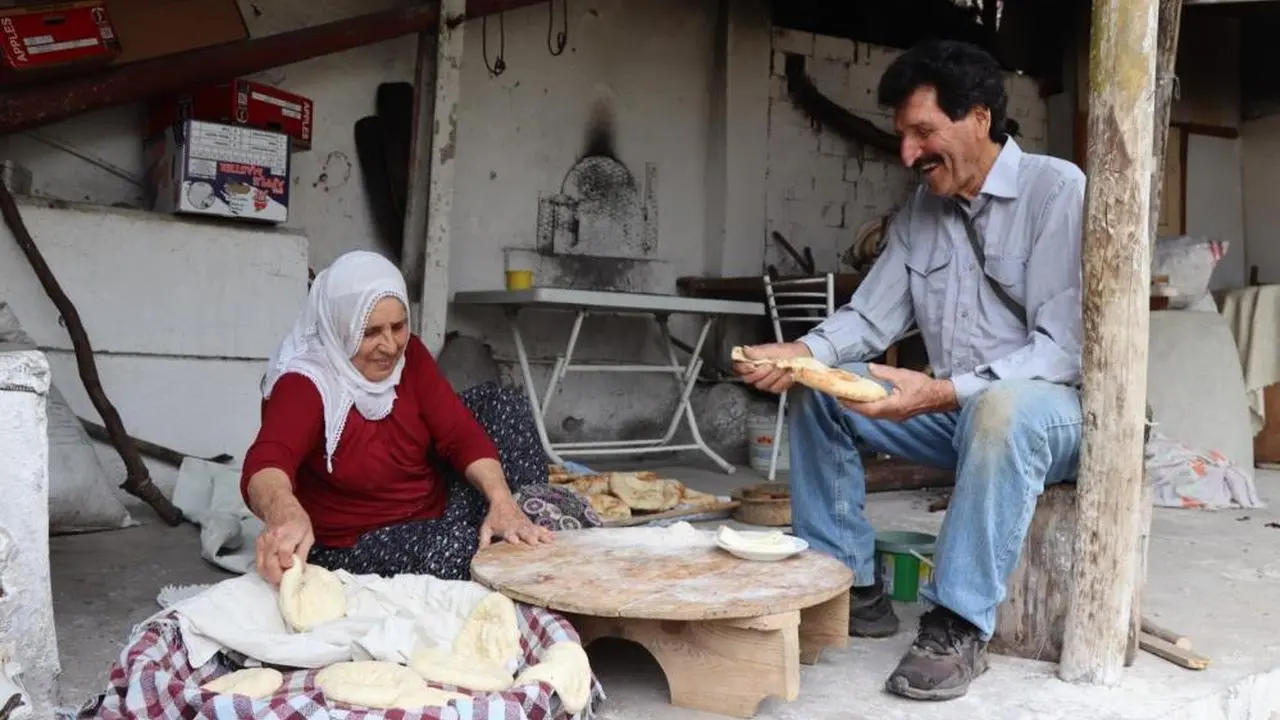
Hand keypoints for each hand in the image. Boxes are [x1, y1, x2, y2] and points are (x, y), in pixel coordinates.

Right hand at [255, 502, 314, 585]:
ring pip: (262, 567)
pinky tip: (274, 574)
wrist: (281, 508)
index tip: (294, 572)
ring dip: (270, 577)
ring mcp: (263, 542)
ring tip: (280, 581)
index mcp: (287, 534)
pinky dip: (265, 572)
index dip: (288, 566)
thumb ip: (303, 554)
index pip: (284, 555)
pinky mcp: (258, 545)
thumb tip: (300, 570)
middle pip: (270, 564)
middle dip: (278, 578)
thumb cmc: (298, 521)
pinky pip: (259, 563)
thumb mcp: (308, 535)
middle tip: (286, 585)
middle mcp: (272, 539)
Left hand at [479, 497, 553, 548]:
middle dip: (529, 536)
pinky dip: (546, 532)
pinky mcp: (530, 524)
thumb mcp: (486, 528)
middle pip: (524, 531)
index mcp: (505, 527)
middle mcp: (517, 526)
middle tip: (534, 542)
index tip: (515, 541)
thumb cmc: (494, 517)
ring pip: (534, 530)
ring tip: (549, 542)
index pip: (508, 532)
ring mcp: (525, 524)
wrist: (502, 500)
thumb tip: (479, 555)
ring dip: (541, 535)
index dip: (512, 536)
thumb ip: (484, 541)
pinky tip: (554, 537)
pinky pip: (539, 528)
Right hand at [732, 342, 811, 393]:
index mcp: (752, 361)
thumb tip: (745, 351)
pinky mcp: (774, 387)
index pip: (738, 368)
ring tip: (782, 367)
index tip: (753, 365)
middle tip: (771, 364)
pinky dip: (783, 381)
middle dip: (762, 372)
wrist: (800, 357)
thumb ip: (758, 351)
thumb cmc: (785, 351)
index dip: (744, 368)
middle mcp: (756, 372)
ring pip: (762, 385)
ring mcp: (764, 381)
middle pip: (749, 379)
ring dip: (774, 375)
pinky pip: (774, 388)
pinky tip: (788, 374)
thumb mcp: (772, 348)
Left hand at [841, 364, 957, 421]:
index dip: (852, 404)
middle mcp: (891, 415)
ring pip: (872, 415)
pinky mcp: (897, 415)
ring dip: (861, 408)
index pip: (867, 409)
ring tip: (850, 398)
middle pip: (867, 414)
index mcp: (892, 407)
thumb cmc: (923, 387)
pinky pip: (878, 413)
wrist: (939, 397)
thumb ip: (884, 372)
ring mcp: (894, 417)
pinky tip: (866, 400)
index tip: (841, 398)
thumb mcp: (902, 375)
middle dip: (853, 406)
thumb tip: (870, 369)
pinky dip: (869, 407)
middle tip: (841, 397)